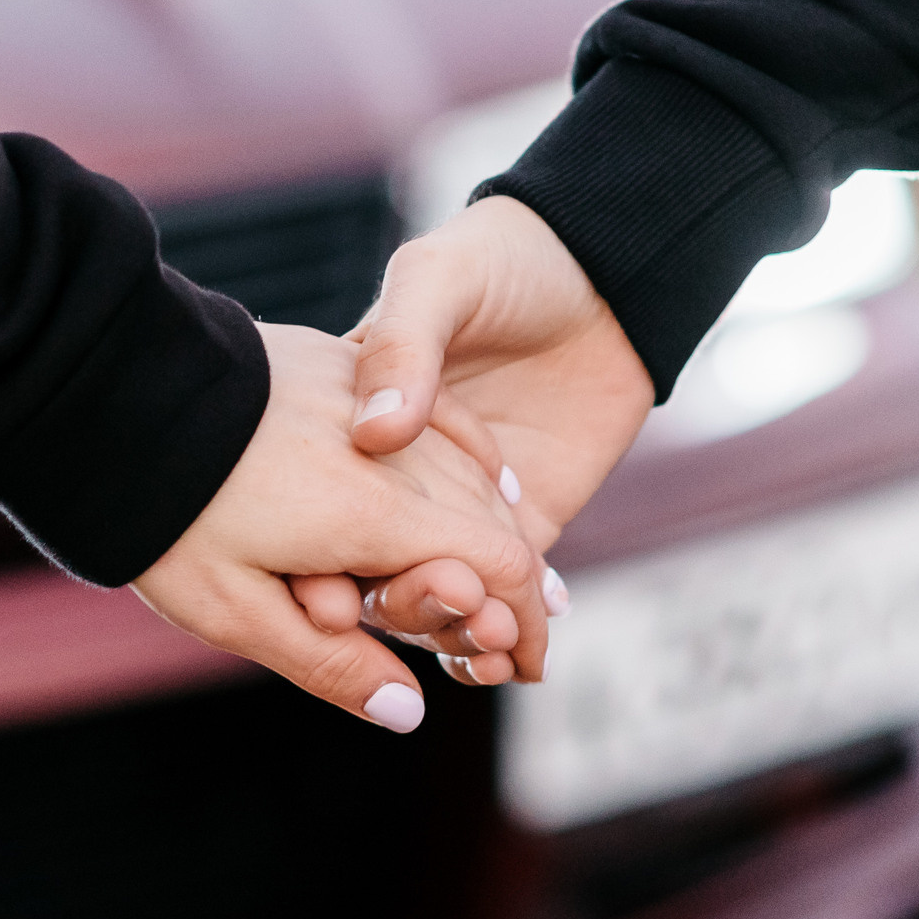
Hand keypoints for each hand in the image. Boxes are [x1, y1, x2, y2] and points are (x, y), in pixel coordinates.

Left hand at [132, 322, 548, 731]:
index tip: (526, 666)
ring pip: (469, 468)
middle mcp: (390, 450)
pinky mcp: (345, 364)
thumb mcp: (232, 610)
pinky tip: (485, 481)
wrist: (106, 390)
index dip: (522, 625)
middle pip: (492, 520)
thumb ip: (327, 662)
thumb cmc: (160, 513)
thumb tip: (411, 712)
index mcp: (372, 515)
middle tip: (514, 640)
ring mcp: (371, 400)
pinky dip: (472, 459)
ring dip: (499, 526)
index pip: (495, 568)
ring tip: (510, 578)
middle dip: (515, 586)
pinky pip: (438, 416)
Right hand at [289, 197, 654, 681]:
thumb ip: (403, 349)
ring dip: (450, 634)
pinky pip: (501, 601)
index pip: (318, 512)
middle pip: (374, 570)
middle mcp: (393, 482)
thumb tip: (378, 434)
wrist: (602, 271)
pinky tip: (513, 658)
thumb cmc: (502, 260)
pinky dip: (502, 640)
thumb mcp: (436, 281)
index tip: (326, 598)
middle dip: (397, 605)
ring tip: (482, 644)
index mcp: (349, 428)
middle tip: (433, 613)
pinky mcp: (520, 527)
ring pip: (436, 598)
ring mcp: (455, 511)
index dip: (316, 564)